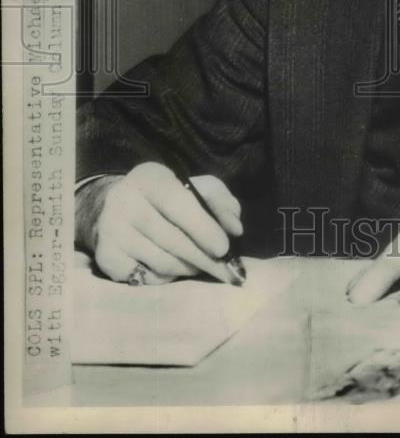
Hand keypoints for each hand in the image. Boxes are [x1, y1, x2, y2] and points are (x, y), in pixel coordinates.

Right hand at [76, 162, 243, 284]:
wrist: (113, 209)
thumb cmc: (165, 197)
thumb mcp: (192, 186)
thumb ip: (219, 201)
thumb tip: (235, 228)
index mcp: (149, 178)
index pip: (177, 203)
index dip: (202, 227)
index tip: (224, 248)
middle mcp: (124, 202)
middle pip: (171, 239)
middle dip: (203, 257)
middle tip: (224, 270)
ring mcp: (111, 231)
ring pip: (162, 262)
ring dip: (189, 269)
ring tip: (201, 266)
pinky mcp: (105, 257)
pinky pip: (146, 278)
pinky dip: (166, 279)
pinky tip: (173, 269)